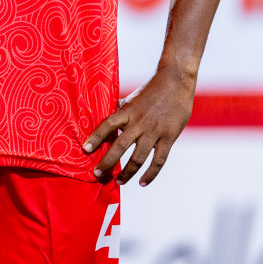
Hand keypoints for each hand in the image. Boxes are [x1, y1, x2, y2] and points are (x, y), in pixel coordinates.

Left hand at [83, 65, 195, 185]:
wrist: (176, 81)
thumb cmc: (152, 88)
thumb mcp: (132, 97)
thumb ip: (121, 109)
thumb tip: (106, 116)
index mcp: (128, 111)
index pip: (108, 125)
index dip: (96, 137)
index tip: (85, 149)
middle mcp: (139, 122)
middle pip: (120, 146)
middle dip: (107, 162)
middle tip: (97, 174)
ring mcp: (155, 131)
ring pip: (138, 158)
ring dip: (126, 173)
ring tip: (118, 182)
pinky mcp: (169, 138)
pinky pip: (158, 160)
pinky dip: (150, 174)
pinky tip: (142, 182)